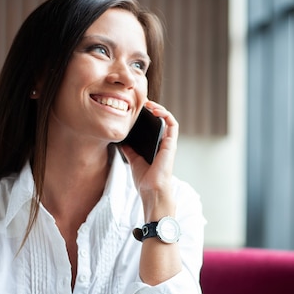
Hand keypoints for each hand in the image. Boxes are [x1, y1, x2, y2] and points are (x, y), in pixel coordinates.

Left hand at [120, 101, 177, 218]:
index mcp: (156, 147)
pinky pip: (172, 124)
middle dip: (152, 109)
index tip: (136, 109)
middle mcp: (164, 143)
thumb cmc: (145, 180)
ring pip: (168, 119)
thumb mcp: (133, 161)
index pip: (154, 127)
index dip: (147, 116)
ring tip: (148, 104)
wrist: (152, 191)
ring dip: (159, 109)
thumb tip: (121, 141)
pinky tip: (155, 110)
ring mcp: (168, 143)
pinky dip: (165, 114)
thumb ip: (129, 150)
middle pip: (160, 121)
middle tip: (140, 102)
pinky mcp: (171, 144)